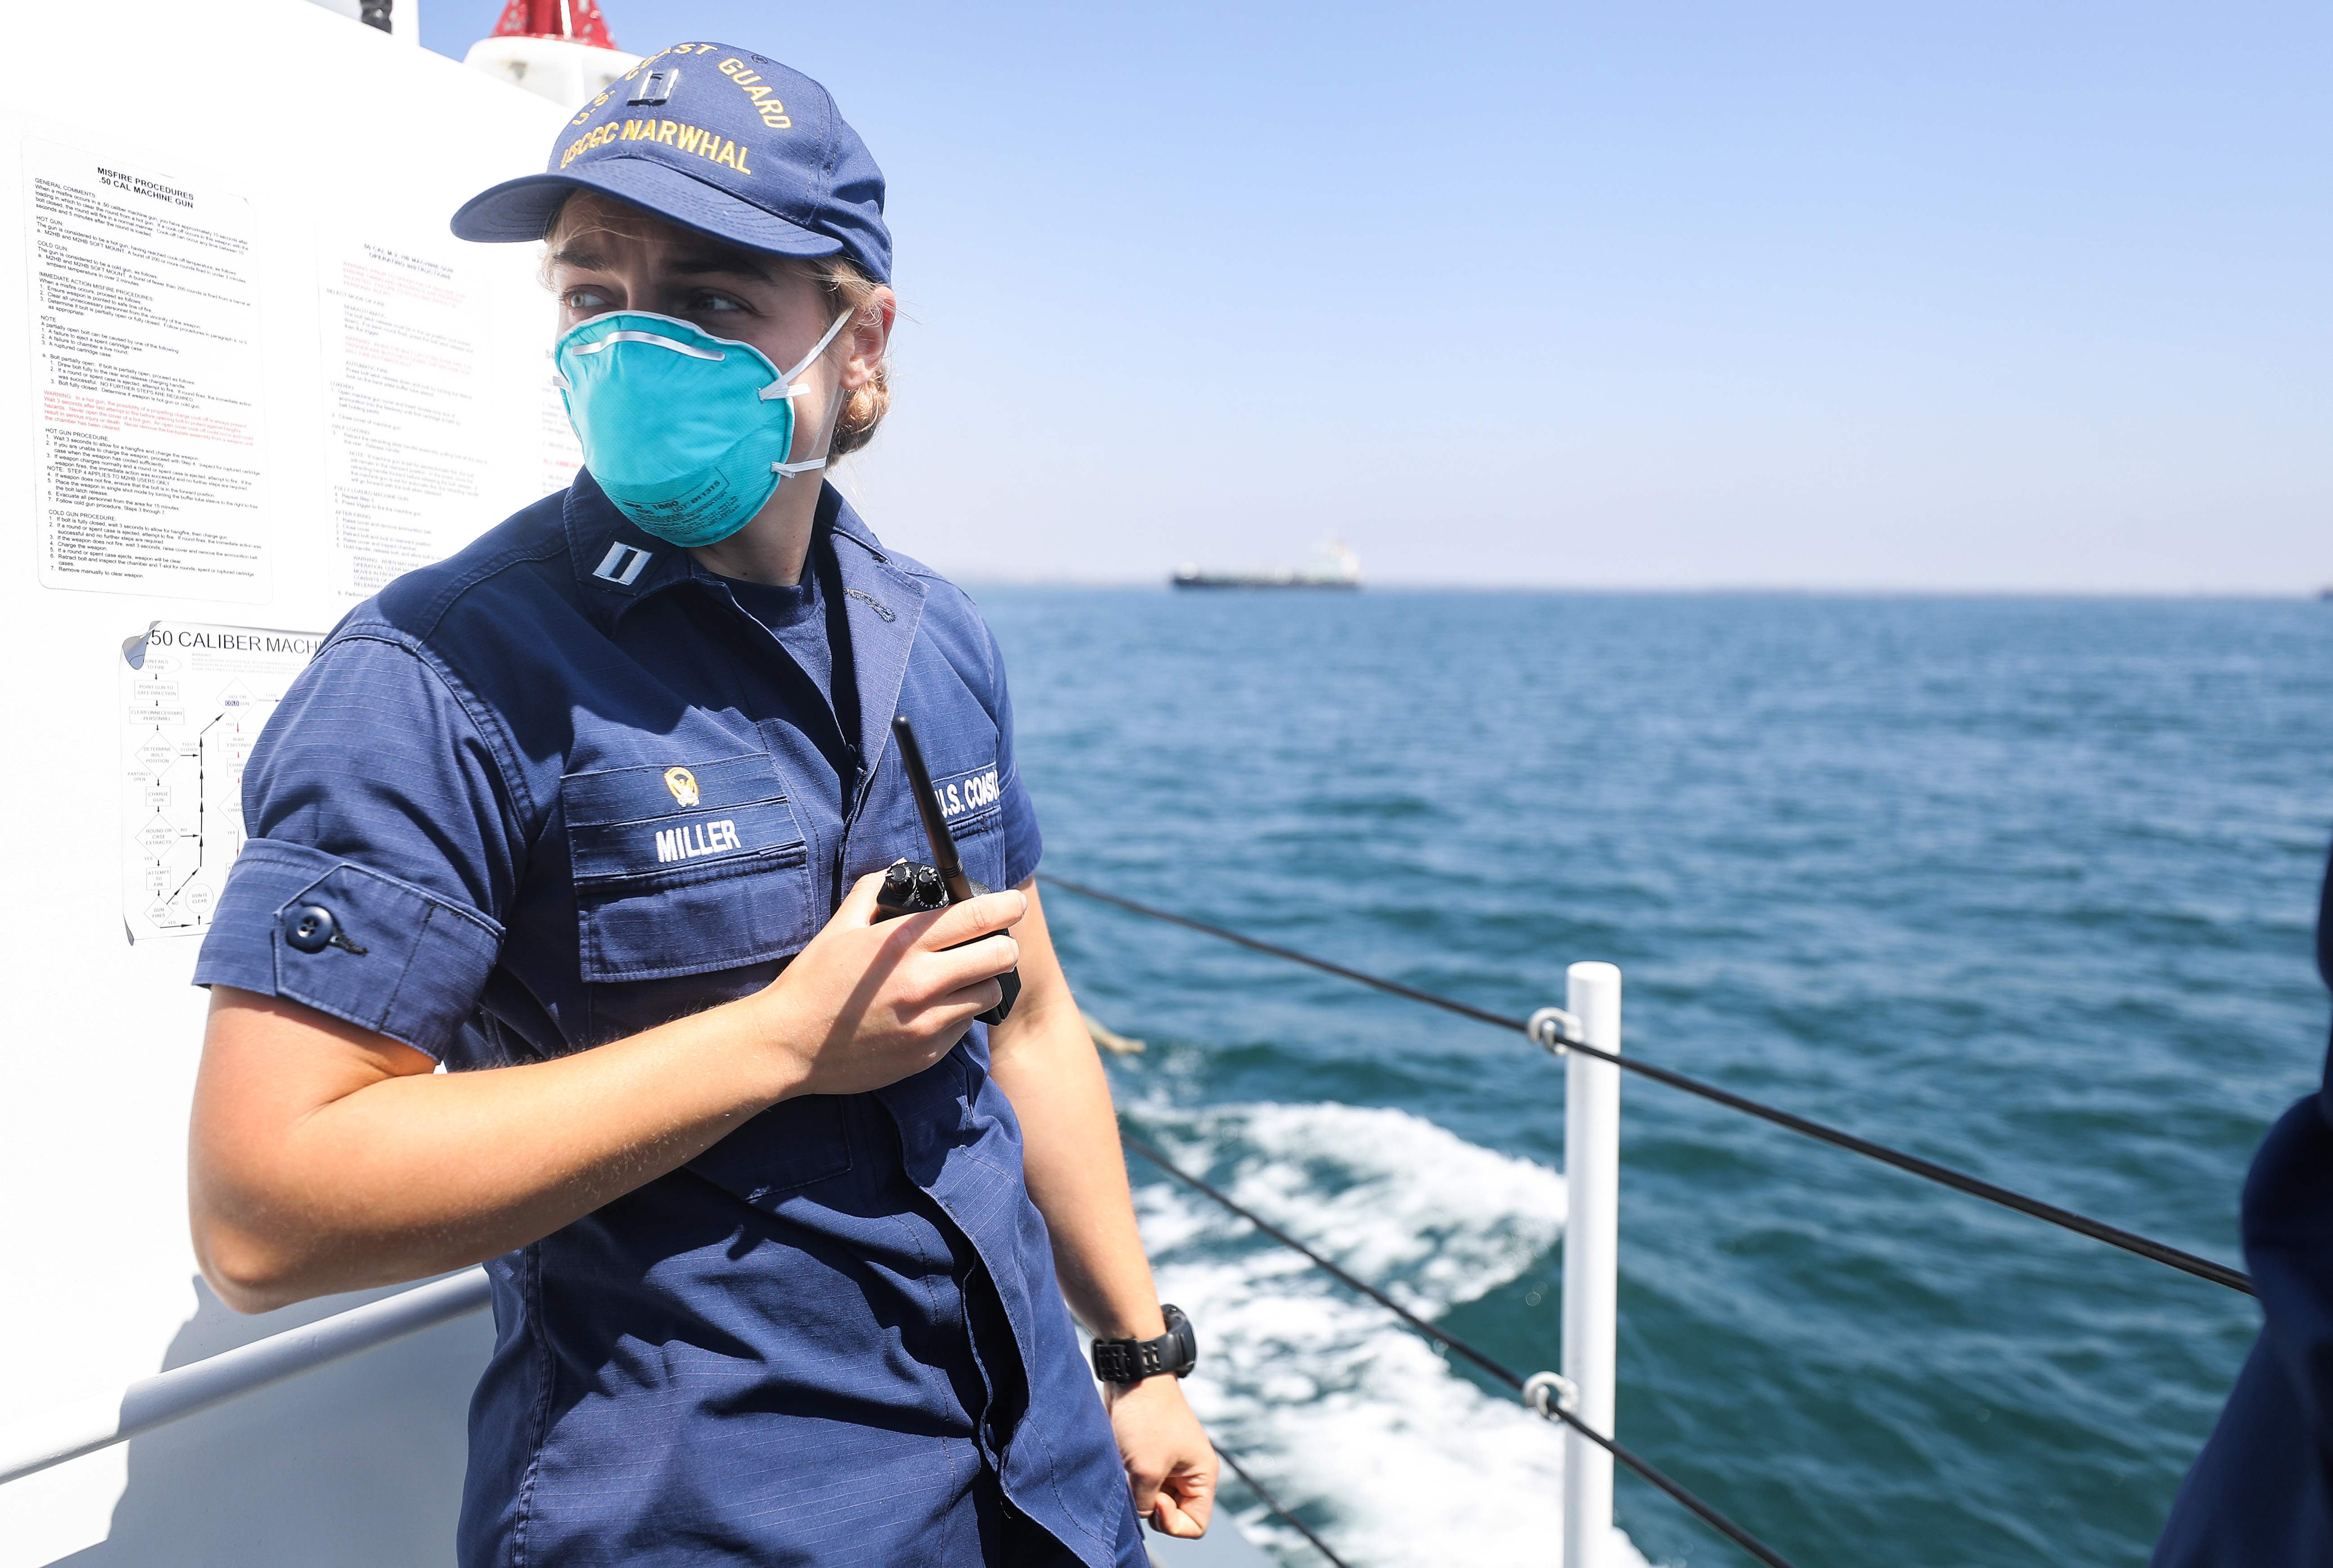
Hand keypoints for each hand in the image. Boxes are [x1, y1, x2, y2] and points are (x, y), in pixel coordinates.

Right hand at [753, 871, 1022, 1096]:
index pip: (975, 918)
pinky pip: (964, 1028)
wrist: (788, 1045)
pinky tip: (935, 1009)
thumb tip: (900, 871)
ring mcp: (927, 1023)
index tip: (1015, 904)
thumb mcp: (839, 928)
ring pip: (989, 994)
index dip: (1005, 907)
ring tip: (965, 978)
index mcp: (902, 945)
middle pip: (999, 957)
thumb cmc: (812, 982)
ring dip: (984, 983)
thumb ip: (873, 892)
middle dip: (1004, 946)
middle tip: (996, 943)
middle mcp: (921, 983)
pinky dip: (958, 1015)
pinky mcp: (926, 1054)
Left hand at [1106, 1375, 1215, 1537]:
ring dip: (1138, 1493)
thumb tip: (1141, 1513)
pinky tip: (1122, 1465)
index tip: (1156, 1499)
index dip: (1172, 1524)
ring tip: (1128, 1470)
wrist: (1132, 1376)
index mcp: (1202, 1475)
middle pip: (1174, 1514)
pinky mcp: (1149, 1455)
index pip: (1196, 1525)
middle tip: (1139, 1482)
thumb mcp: (1146, 1470)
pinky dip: (1130, 1481)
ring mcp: (1169, 1464)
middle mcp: (1189, 1472)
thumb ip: (1145, 1504)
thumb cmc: (1146, 1418)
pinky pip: (1142, 1483)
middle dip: (1153, 1507)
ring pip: (1154, 1499)